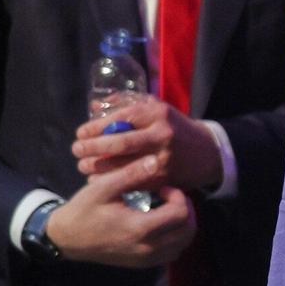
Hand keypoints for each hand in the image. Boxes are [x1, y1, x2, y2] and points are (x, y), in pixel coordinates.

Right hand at [42, 157, 195, 268]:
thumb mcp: (102, 188)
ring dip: (184, 224)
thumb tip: (155, 161)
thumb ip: (131, 175)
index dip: (179, 196)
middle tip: (172, 197)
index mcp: (140, 229)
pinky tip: (163, 224)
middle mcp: (147, 248)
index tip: (164, 188)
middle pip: (188, 230)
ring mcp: (146, 259)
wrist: (66, 239)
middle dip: (186, 210)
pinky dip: (176, 238)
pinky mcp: (143, 264)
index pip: (180, 214)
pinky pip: (172, 253)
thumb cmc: (83, 211)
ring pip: (183, 244)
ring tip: (168, 209)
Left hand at [73, 97, 223, 191]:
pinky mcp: (162, 178)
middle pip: (119, 143)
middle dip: (92, 147)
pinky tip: (97, 178)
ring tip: (83, 164)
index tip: (81, 133)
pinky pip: (129, 180)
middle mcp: (162, 134)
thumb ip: (127, 105)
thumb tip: (95, 106)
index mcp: (159, 113)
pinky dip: (109, 180)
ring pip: (122, 164)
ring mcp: (163, 158)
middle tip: (76, 149)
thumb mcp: (157, 110)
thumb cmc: (176, 128)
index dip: (96, 127)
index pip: (121, 118)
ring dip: (97, 166)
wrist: (208, 153)